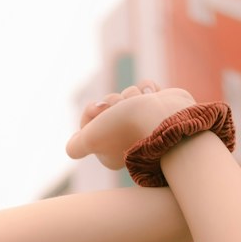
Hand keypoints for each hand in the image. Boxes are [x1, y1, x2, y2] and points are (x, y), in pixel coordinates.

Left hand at [66, 81, 195, 171]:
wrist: (167, 117)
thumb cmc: (128, 127)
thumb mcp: (91, 138)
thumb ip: (76, 147)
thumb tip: (73, 147)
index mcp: (110, 152)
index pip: (90, 124)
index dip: (90, 111)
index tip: (98, 110)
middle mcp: (127, 140)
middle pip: (108, 107)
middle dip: (113, 101)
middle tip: (121, 109)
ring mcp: (145, 124)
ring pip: (127, 96)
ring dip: (131, 94)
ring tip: (142, 104)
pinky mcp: (160, 109)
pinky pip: (146, 89)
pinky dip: (148, 88)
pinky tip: (153, 96)